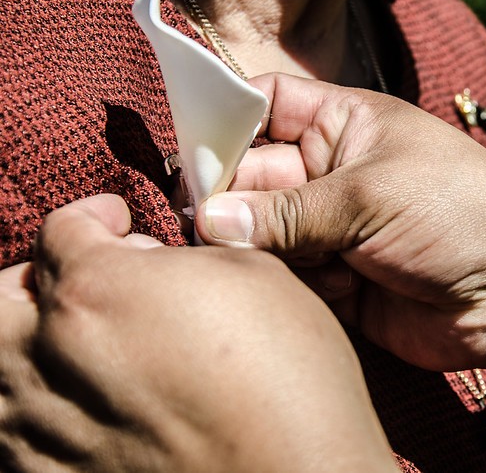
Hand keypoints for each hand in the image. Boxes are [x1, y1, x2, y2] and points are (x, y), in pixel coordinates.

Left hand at [0, 194, 393, 471]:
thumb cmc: (288, 380)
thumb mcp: (256, 277)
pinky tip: (98, 406)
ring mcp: (42, 430)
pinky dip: (50, 409)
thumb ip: (189, 256)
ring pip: (5, 372)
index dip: (95, 217)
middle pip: (3, 299)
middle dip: (39, 280)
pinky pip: (23, 436)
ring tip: (90, 348)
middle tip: (86, 282)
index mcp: (97, 290)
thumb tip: (159, 263)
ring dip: (40, 347)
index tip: (115, 223)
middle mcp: (49, 357)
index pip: (63, 230)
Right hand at [195, 73, 485, 371]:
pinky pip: (288, 278)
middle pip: (253, 176)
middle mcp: (330, 174)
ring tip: (256, 262)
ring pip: (263, 232)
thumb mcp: (368, 197)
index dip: (227, 120)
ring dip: (256, 249)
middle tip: (204, 227)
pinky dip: (285, 285)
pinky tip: (302, 290)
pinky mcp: (336, 281)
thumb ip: (286, 213)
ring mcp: (331, 228)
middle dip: (230, 200)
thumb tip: (207, 220)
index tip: (189, 151)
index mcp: (343, 126)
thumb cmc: (452, 213)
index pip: (268, 105)